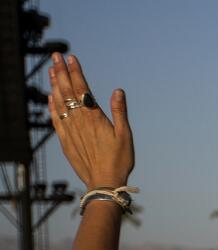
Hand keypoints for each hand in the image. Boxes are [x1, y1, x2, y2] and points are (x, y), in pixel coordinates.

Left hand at [48, 54, 133, 189]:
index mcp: (94, 118)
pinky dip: (51, 105)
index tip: (70, 57)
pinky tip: (50, 96)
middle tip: (55, 56)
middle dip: (61, 72)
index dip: (76, 72)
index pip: (82, 89)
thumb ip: (120, 112)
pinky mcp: (66, 140)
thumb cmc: (119, 161)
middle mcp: (79, 121)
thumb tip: (118, 91)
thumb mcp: (125, 136)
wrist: (103, 182)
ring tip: (52, 71)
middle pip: (67, 91)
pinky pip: (55, 118)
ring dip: (54, 85)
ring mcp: (70, 130)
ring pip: (58, 102)